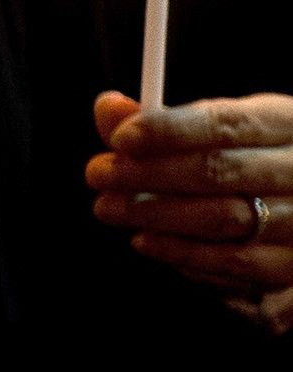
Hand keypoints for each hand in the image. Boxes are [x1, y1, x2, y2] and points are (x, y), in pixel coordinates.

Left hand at [86, 93, 292, 331]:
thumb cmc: (250, 159)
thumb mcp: (223, 129)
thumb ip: (164, 123)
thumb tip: (107, 107)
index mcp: (289, 123)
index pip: (228, 124)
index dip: (170, 130)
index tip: (120, 138)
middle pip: (220, 171)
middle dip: (148, 173)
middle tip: (98, 173)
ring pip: (223, 218)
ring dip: (155, 214)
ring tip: (110, 207)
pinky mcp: (291, 264)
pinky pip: (232, 262)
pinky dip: (180, 252)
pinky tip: (145, 240)